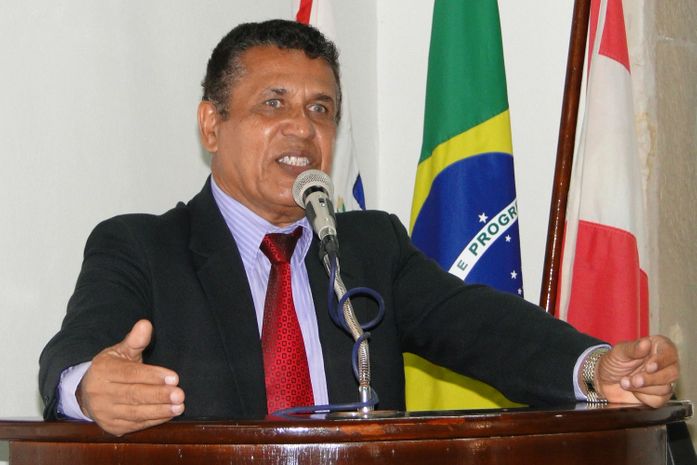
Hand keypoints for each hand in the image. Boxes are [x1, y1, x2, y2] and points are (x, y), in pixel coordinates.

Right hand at [77, 319, 184, 435]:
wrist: (87, 393)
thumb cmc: (111, 368)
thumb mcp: (120, 351)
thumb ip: (135, 340)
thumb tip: (145, 324)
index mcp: (102, 371)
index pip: (130, 374)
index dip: (153, 376)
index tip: (174, 377)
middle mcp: (99, 393)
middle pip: (133, 395)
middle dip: (159, 395)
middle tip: (180, 394)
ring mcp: (104, 413)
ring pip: (135, 413)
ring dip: (159, 411)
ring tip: (179, 406)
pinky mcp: (111, 427)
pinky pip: (135, 425)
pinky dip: (153, 420)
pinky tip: (168, 414)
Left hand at [595, 336, 678, 406]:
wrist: (603, 381)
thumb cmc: (613, 362)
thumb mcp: (619, 352)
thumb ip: (633, 348)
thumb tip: (646, 343)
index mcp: (657, 347)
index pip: (669, 351)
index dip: (661, 360)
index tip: (649, 367)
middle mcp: (664, 364)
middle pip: (672, 373)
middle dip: (651, 379)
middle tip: (634, 380)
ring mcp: (663, 381)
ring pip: (666, 388)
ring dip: (643, 388)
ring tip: (626, 383)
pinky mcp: (660, 396)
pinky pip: (660, 400)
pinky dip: (644, 397)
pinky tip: (634, 391)